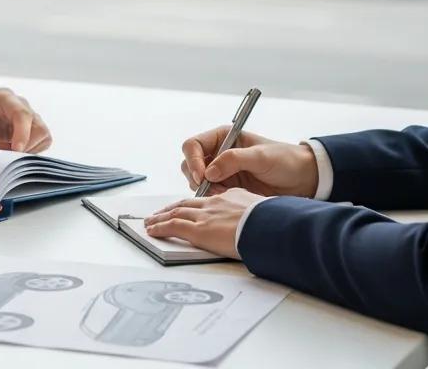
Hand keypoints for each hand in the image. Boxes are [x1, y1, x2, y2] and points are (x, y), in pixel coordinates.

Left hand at [0, 86, 51, 151]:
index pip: (22, 114)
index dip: (23, 133)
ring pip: (43, 136)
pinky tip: (7, 150)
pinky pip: (38, 142)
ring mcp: (25, 118)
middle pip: (39, 127)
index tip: (16, 150)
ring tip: (2, 150)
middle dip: (25, 145)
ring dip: (27, 149)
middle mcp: (19, 106)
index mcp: (5, 98)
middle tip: (0, 150)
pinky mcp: (25, 129)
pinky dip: (28, 151)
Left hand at [143, 189, 264, 258]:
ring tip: (151, 222)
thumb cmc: (276, 222)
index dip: (194, 204)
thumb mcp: (267, 213)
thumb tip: (262, 226)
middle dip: (171, 208)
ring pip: (175, 213)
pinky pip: (173, 226)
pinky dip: (160, 227)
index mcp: (232, 197)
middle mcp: (215, 203)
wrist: (273, 226)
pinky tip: (152, 230)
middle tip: (160, 213)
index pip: (207, 200)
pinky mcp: (199, 230)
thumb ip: (257, 216)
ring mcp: (206, 216)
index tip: (188, 209)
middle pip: (187, 204)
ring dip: (160, 217)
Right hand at [180, 126, 317, 197]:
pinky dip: (212, 199)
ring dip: (204, 190)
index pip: (193, 145)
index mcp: (223, 137)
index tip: (203, 176)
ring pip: (196, 181)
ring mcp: (221, 172)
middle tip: (211, 189)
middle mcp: (218, 153)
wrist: (303, 179)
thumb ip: (234, 160)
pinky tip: (227, 200)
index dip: (193, 160)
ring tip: (223, 195)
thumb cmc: (285, 160)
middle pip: (190, 164)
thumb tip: (209, 172)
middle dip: (196, 177)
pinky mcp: (227, 188)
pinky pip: (208, 194)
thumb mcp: (261, 156)